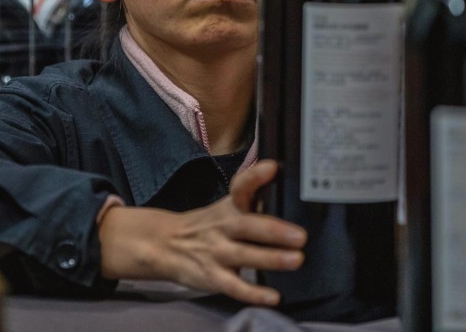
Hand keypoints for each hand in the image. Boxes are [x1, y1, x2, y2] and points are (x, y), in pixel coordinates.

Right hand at [99, 159, 305, 304]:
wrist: (165, 245)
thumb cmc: (208, 225)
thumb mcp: (227, 208)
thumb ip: (254, 202)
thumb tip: (291, 193)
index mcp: (229, 206)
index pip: (241, 186)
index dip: (255, 177)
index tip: (272, 168)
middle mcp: (223, 226)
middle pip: (248, 225)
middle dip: (274, 230)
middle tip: (300, 235)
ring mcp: (216, 252)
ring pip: (244, 255)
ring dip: (271, 258)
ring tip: (296, 260)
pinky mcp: (212, 277)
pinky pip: (234, 287)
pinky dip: (253, 294)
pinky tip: (273, 298)